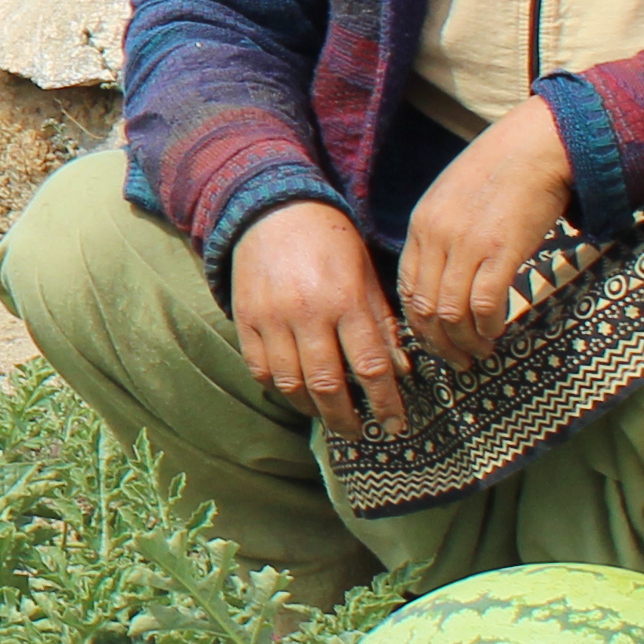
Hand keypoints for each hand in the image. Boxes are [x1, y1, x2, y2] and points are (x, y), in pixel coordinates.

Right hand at [230, 201, 410, 440]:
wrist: (275, 211)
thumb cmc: (332, 243)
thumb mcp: (368, 275)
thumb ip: (382, 323)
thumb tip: (399, 371)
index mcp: (346, 301)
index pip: (371, 366)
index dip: (385, 402)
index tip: (395, 425)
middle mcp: (307, 314)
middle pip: (327, 384)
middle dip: (346, 417)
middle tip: (358, 432)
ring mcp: (271, 319)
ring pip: (290, 383)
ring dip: (311, 408)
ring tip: (327, 414)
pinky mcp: (245, 320)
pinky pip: (259, 369)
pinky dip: (278, 389)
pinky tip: (295, 392)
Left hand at [399, 105, 576, 371]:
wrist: (537, 146)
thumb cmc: (501, 172)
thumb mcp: (453, 199)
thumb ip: (443, 234)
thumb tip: (445, 274)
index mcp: (421, 225)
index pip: (405, 288)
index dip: (418, 322)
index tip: (435, 340)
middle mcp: (436, 237)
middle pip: (422, 307)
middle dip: (437, 343)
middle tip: (456, 360)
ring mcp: (466, 245)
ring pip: (449, 313)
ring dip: (463, 342)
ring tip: (478, 353)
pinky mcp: (501, 251)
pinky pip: (484, 304)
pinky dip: (486, 328)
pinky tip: (495, 334)